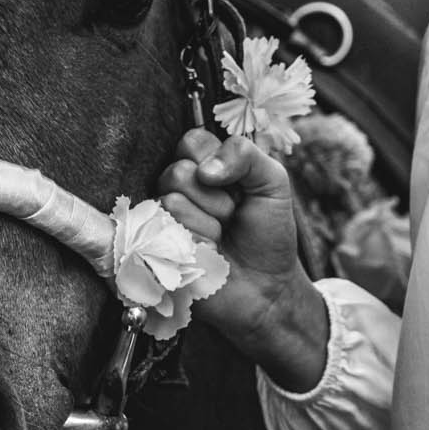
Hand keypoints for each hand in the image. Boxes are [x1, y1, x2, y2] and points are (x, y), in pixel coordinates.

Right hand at [158, 129, 327, 389]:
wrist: (267, 288)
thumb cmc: (268, 234)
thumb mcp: (272, 182)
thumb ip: (245, 155)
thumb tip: (205, 169)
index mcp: (203, 166)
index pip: (191, 141)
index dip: (215, 161)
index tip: (237, 185)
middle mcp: (178, 190)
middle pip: (177, 172)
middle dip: (216, 197)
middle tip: (232, 216)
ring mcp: (165, 220)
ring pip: (172, 201)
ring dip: (209, 223)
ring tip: (221, 238)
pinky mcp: (156, 249)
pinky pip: (168, 231)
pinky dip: (198, 243)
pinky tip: (209, 254)